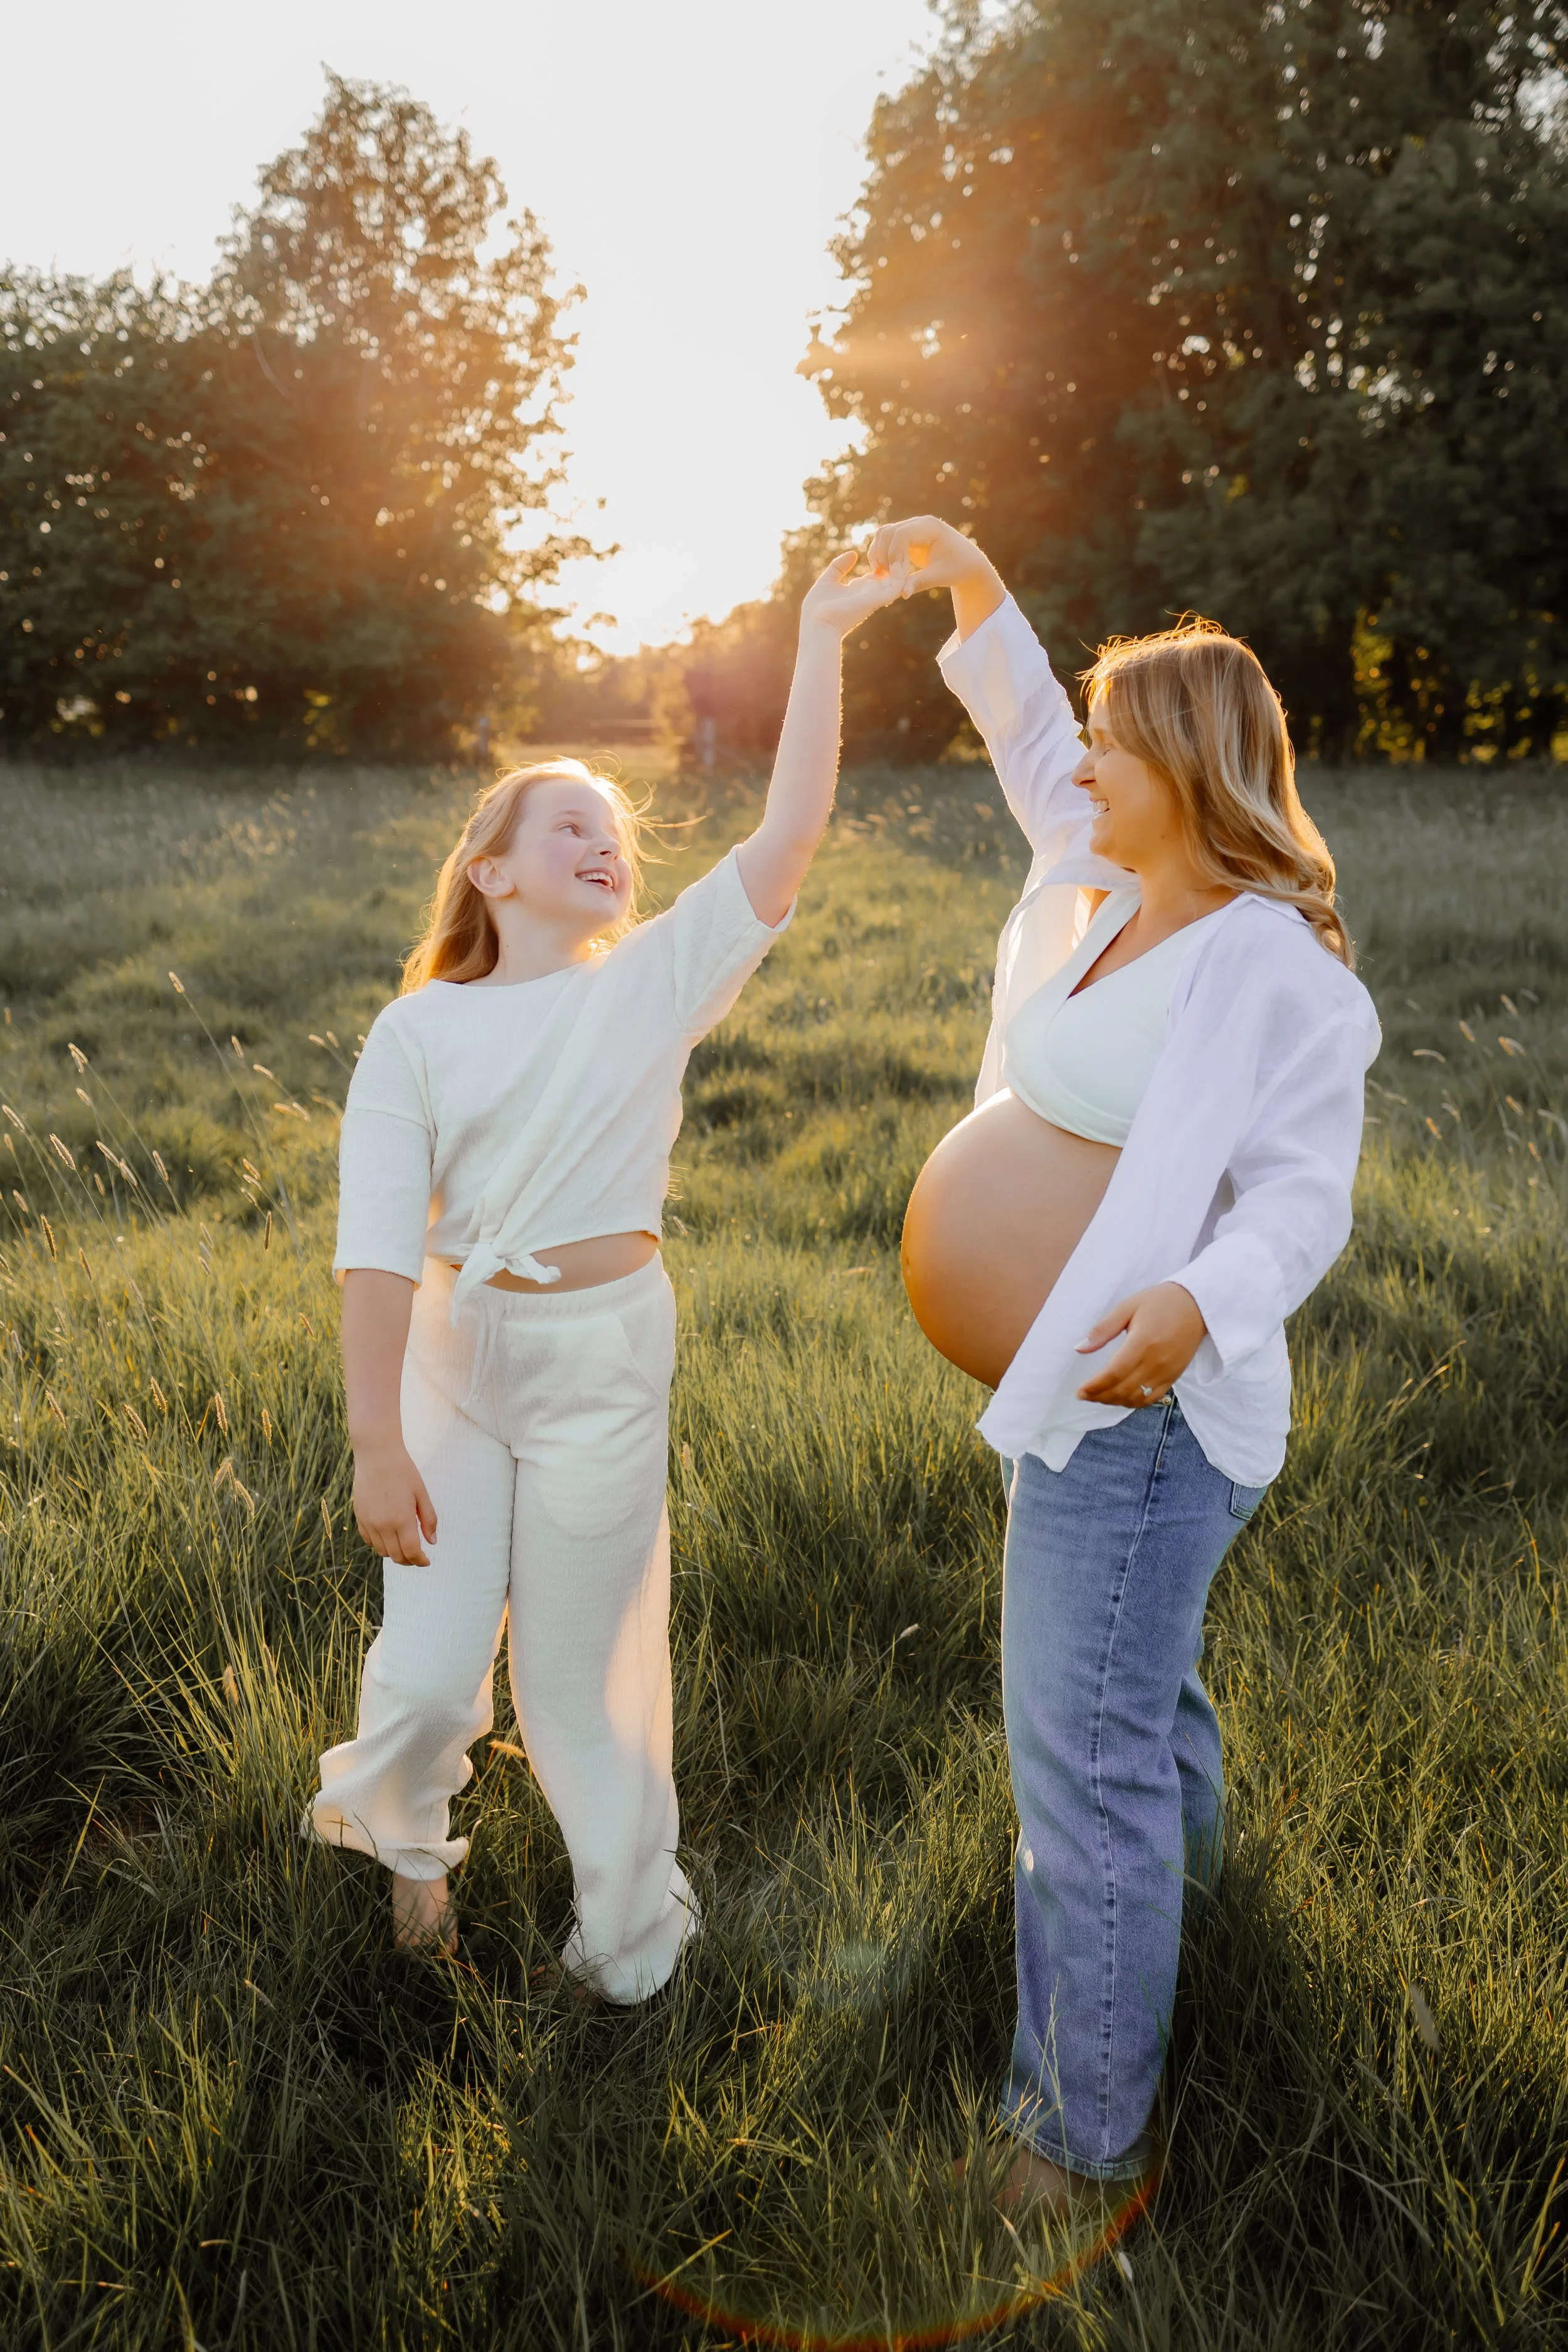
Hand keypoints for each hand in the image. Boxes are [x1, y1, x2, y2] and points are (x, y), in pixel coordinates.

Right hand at [352, 1437, 437, 1564]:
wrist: (376, 1455)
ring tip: (404, 1546)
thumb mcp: (421, 1493)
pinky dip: (379, 1544)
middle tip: (417, 1556)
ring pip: (381, 1551)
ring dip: (394, 1553)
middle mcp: (383, 1525)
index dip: (420, 1561)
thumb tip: (432, 1541)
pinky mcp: (359, 1516)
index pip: (411, 1552)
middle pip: (396, 1556)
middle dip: (409, 1560)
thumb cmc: (403, 1471)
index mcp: (401, 1519)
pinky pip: (368, 1540)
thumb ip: (428, 1519)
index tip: (426, 1561)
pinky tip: (388, 1536)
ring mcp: (368, 1522)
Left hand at [798, 547, 908, 639]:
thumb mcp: (827, 581)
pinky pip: (896, 586)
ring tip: (904, 549)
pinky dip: (900, 575)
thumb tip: (853, 554)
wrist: (817, 625)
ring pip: (896, 581)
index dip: (881, 562)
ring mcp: (874, 596)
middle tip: (902, 546)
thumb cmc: (817, 608)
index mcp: (857, 590)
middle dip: (896, 563)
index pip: (875, 575)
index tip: (886, 548)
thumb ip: (839, 567)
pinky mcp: (877, 599)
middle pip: (888, 577)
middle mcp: (868, 594)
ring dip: (901, 566)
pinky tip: (899, 561)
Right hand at [864, 515, 1004, 637]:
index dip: (894, 554)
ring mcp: (910, 529)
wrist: (967, 563)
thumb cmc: (959, 567)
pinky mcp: (905, 539)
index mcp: (930, 527)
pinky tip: (883, 573)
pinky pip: (885, 542)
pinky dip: (881, 555)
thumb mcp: (941, 576)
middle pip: (888, 532)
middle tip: (887, 578)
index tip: (895, 575)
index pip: (902, 534)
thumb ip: (920, 582)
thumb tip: (901, 593)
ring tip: (883, 576)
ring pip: (883, 535)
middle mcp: (918, 523)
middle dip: (883, 555)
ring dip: (878, 554)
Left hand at [1074, 1282, 1206, 1407]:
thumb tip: (1079, 1348)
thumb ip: (1103, 1329)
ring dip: (1114, 1402)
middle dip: (1099, 1396)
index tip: (1079, 1391)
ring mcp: (1167, 1372)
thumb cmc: (1160, 1302)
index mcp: (1142, 1342)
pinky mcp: (1174, 1377)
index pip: (1114, 1373)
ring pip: (1136, 1398)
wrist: (1198, 1305)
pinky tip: (1121, 1397)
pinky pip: (1152, 1399)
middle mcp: (1156, 1362)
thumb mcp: (1128, 1307)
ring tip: (1098, 1396)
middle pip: (1123, 1389)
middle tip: (1084, 1395)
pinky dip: (1133, 1402)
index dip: (1095, 1386)